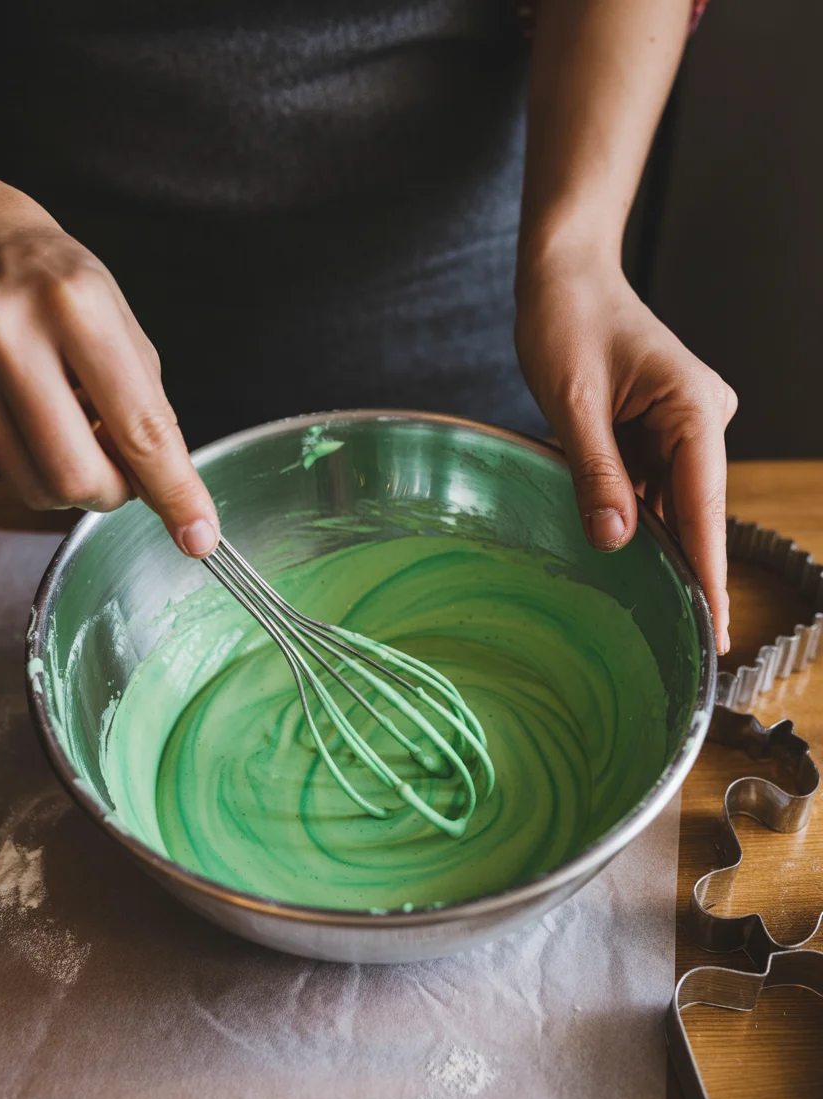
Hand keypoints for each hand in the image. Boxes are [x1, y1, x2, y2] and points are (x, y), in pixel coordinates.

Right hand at [0, 170, 218, 556]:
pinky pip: (4, 468)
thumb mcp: (120, 322)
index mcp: (77, 306)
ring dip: (76, 485)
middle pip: (77, 475)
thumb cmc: (56, 280)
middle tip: (126, 473)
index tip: (199, 535)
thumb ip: (148, 407)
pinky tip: (42, 424)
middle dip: (115, 494)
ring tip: (81, 437)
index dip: (175, 492)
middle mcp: (10, 333)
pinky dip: (39, 465)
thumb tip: (168, 489)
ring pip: (36, 485)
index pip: (139, 427)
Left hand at [515, 249, 736, 653]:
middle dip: (684, 569)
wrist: (564, 274)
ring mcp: (683, 424)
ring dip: (651, 541)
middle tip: (686, 642)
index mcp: (694, 408)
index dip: (708, 574)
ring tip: (645, 602)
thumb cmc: (568, 319)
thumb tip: (617, 543)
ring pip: (671, 502)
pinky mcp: (659, 428)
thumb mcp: (573, 401)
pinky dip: (632, 512)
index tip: (717, 630)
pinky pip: (650, 484)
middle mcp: (702, 418)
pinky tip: (618, 545)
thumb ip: (596, 473)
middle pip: (695, 511)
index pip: (706, 508)